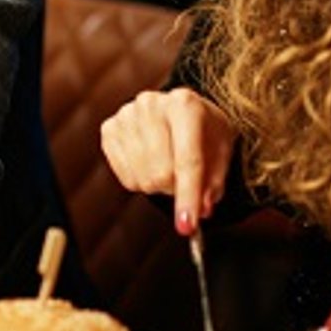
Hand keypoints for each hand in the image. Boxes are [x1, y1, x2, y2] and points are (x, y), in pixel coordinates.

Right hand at [100, 87, 236, 234]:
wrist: (179, 108)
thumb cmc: (203, 129)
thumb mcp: (222, 150)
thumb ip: (214, 181)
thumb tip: (202, 209)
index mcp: (185, 105)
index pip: (187, 160)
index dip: (188, 197)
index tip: (187, 225)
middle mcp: (152, 105)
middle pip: (161, 172)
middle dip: (176, 188)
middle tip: (184, 179)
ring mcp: (126, 115)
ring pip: (142, 178)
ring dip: (158, 185)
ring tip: (167, 166)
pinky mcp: (109, 129)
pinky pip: (124, 176)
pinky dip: (140, 180)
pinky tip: (148, 163)